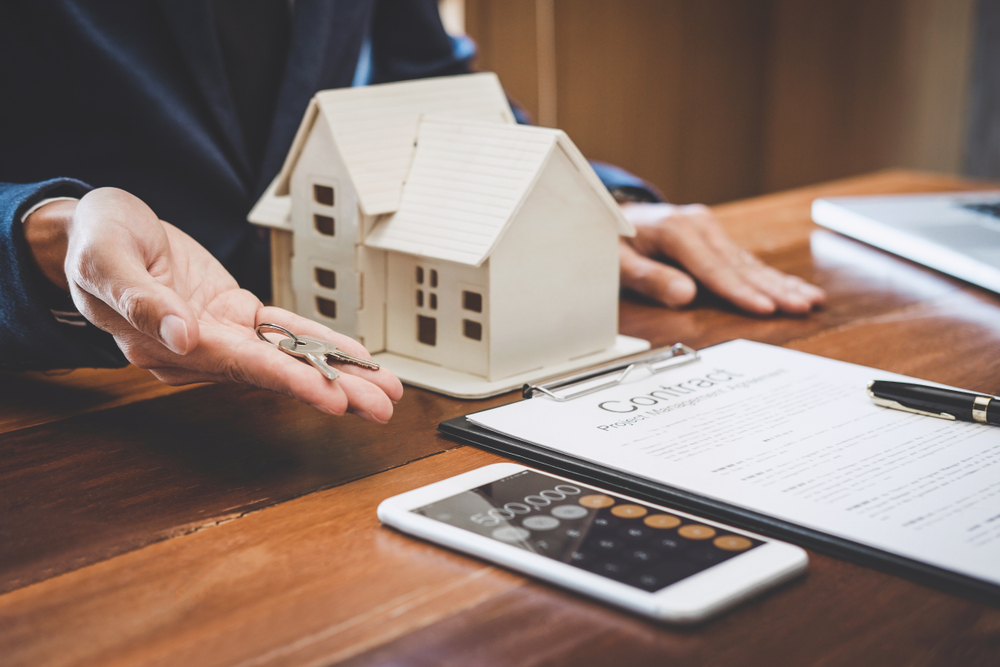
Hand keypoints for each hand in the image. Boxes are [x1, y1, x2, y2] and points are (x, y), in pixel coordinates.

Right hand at [23, 188, 402, 421]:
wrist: (96, 230)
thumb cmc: (94, 242)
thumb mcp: (104, 260)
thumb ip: (141, 301)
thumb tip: (182, 337)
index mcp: (165, 344)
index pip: (237, 366)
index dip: (288, 381)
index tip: (332, 399)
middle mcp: (200, 349)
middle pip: (275, 373)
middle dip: (332, 390)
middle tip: (382, 407)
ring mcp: (220, 334)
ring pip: (288, 357)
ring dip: (338, 373)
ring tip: (384, 389)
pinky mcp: (234, 314)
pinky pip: (284, 330)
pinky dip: (320, 342)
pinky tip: (354, 356)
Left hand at [618, 202, 824, 313]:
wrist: (612, 217)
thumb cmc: (613, 242)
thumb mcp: (618, 262)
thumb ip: (650, 279)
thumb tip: (686, 295)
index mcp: (676, 229)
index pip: (713, 268)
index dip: (739, 291)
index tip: (765, 308)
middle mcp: (698, 224)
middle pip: (739, 264)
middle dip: (774, 288)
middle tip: (802, 306)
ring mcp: (708, 228)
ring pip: (748, 261)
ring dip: (781, 282)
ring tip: (811, 299)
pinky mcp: (713, 237)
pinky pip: (744, 260)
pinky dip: (770, 276)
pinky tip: (795, 287)